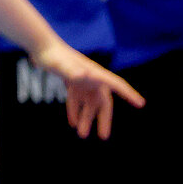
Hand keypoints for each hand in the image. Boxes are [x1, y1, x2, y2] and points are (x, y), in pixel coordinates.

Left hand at [28, 42, 144, 139]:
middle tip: (103, 137)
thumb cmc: (53, 55)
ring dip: (86, 118)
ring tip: (82, 135)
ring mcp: (82, 80)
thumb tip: (82, 77)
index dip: (129, 94)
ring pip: (88, 103)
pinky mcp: (71, 81)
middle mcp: (91, 78)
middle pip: (102, 102)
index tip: (141, 104)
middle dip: (103, 119)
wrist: (41, 47)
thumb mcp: (62, 65)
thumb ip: (72, 71)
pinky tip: (72, 123)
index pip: (117, 85)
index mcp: (95, 73)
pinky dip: (75, 111)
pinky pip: (77, 100)